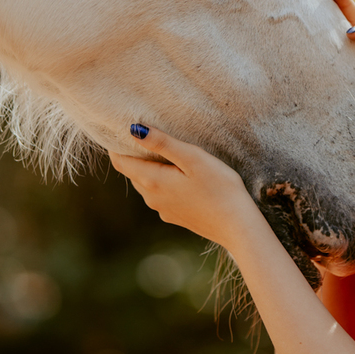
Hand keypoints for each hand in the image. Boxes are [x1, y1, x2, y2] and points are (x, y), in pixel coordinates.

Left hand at [108, 126, 256, 249]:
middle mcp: (151, 197)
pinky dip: (162, 181)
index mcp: (152, 181)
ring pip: (146, 183)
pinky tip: (180, 175)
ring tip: (164, 151)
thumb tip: (134, 129)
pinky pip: (160, 194)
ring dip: (149, 167)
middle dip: (134, 153)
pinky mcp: (175, 216)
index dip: (117, 144)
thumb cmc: (220, 188)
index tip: (123, 127)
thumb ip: (162, 143)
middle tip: (146, 133)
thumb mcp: (193, 158)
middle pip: (132, 171)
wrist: (237, 226)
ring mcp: (162, 209)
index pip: (120, 161)